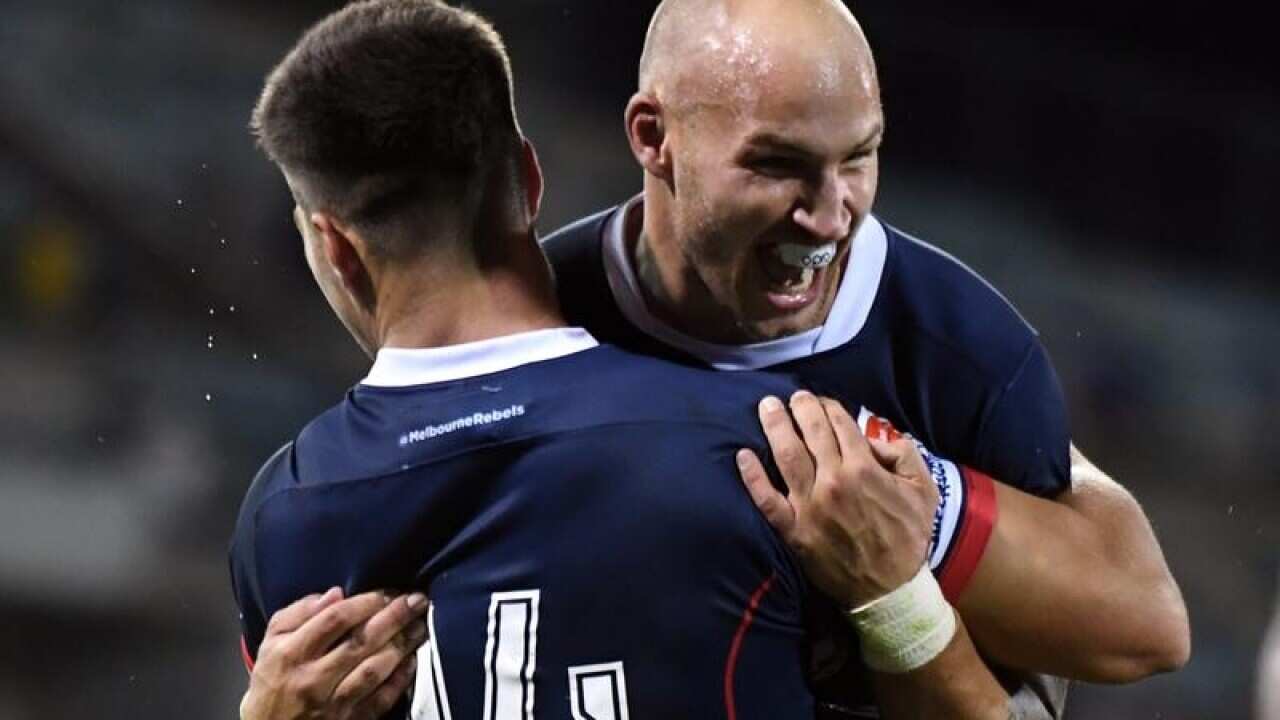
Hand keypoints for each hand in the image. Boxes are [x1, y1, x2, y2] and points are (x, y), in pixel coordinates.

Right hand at [240, 588, 429, 719]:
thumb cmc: (271, 682)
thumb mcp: (270, 643)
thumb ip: (297, 614)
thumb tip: (335, 593)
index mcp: (290, 654)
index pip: (334, 620)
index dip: (365, 602)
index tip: (387, 592)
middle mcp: (312, 678)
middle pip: (360, 642)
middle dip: (394, 618)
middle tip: (417, 600)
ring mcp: (332, 704)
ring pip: (374, 671)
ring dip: (402, 646)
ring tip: (420, 626)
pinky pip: (380, 700)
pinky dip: (399, 680)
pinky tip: (412, 660)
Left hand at [736, 391, 938, 607]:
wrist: (890, 590)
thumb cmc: (908, 537)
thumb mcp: (924, 489)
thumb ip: (903, 454)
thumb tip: (874, 438)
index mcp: (864, 468)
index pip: (840, 423)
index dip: (829, 406)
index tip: (821, 401)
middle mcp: (833, 481)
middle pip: (810, 432)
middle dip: (800, 407)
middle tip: (791, 397)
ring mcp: (809, 505)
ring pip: (786, 455)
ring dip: (775, 426)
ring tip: (767, 407)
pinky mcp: (793, 529)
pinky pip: (766, 499)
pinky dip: (752, 476)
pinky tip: (742, 455)